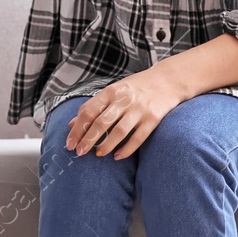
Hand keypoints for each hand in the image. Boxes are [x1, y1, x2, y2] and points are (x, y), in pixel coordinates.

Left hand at [65, 69, 182, 160]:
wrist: (167, 80)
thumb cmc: (136, 87)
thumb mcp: (113, 90)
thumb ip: (94, 106)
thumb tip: (71, 123)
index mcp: (110, 91)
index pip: (88, 111)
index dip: (77, 129)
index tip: (70, 144)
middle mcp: (123, 99)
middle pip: (101, 123)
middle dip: (88, 140)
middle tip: (79, 153)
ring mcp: (139, 109)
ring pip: (119, 132)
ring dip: (106, 146)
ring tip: (98, 155)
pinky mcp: (153, 118)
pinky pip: (138, 138)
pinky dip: (126, 150)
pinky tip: (118, 156)